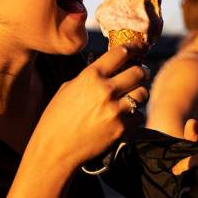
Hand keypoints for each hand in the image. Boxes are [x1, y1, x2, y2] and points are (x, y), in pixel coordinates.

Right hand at [34, 45, 148, 167]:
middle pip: (139, 72)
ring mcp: (115, 110)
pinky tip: (123, 118)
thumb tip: (109, 69)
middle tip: (142, 73)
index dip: (134, 47)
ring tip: (132, 96)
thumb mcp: (67, 89)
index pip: (120, 53)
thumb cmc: (56, 118)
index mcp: (90, 76)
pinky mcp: (121, 128)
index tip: (141, 47)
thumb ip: (89, 77)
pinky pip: (138, 116)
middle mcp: (105, 90)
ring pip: (142, 93)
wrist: (55, 150)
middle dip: (142, 71)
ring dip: (139, 94)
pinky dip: (133, 116)